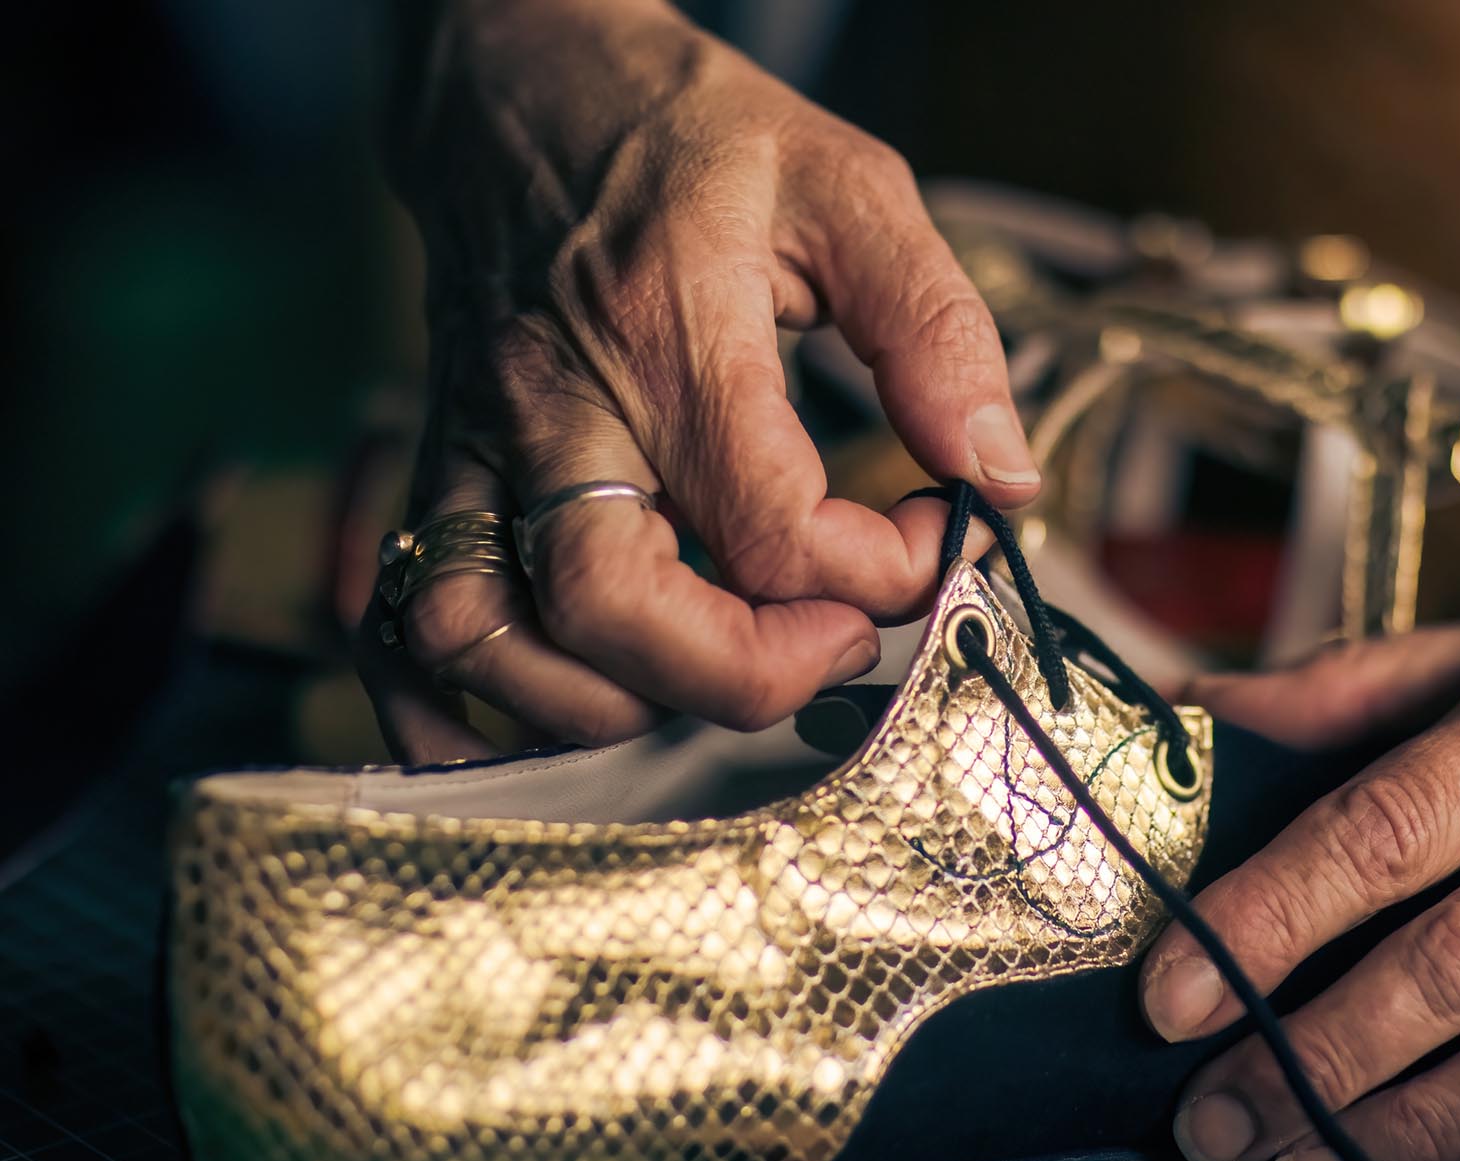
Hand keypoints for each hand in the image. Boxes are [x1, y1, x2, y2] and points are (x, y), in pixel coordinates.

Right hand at [360, 0, 1032, 760]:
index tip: (922, 543)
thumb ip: (934, 332)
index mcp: (668, 329)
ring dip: (611, 702)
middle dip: (745, 673)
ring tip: (709, 668)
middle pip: (613, 608)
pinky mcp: (431, 470)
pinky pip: (396, 624)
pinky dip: (457, 707)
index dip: (876, 575)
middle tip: (829, 644)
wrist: (520, 81)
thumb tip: (997, 472)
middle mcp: (554, 405)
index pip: (769, 526)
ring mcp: (473, 446)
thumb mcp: (849, 189)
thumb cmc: (687, 134)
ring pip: (485, 637)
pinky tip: (557, 713)